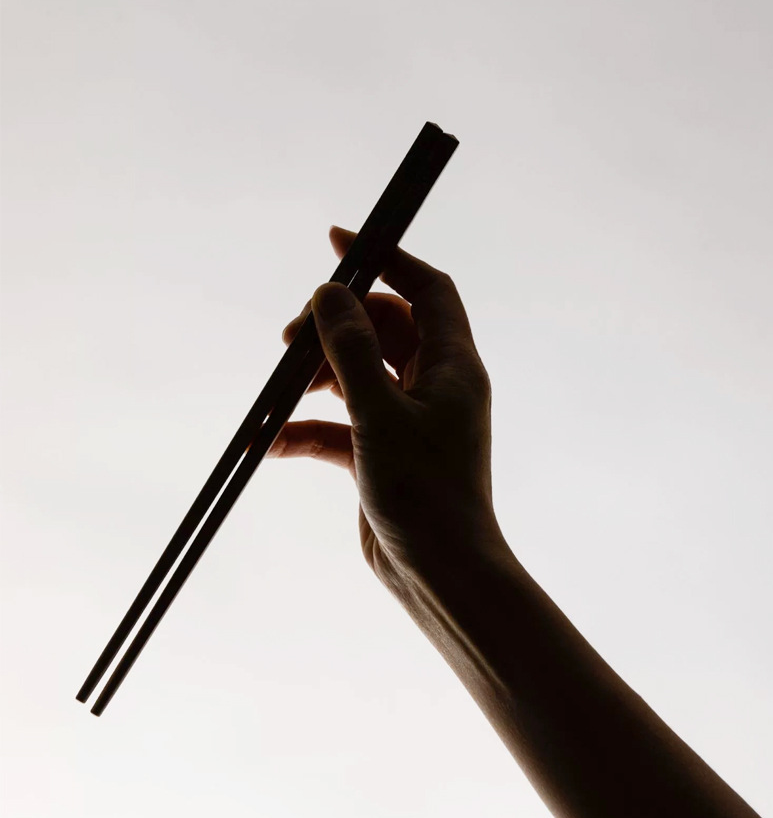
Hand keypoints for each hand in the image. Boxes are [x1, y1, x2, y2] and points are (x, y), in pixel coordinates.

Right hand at [269, 226, 500, 585]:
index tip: (340, 242)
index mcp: (451, 365)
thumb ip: (350, 351)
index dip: (387, 258)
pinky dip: (310, 427)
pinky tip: (276, 441)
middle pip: (383, 327)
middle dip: (336, 322)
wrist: (441, 575)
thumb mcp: (379, 414)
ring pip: (359, 373)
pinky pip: (342, 425)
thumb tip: (329, 293)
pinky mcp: (384, 455)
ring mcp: (409, 420)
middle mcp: (434, 386)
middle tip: (291, 334)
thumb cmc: (426, 495)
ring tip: (285, 384)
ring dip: (319, 372)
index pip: (426, 289)